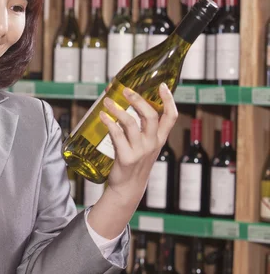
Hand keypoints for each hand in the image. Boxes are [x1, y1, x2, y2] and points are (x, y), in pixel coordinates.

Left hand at [100, 83, 177, 201]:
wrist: (128, 187)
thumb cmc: (135, 162)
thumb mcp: (145, 145)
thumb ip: (141, 128)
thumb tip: (126, 104)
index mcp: (159, 139)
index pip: (171, 117)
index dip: (168, 100)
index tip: (161, 85)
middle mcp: (152, 144)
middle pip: (151, 116)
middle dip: (138, 100)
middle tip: (125, 90)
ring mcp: (140, 151)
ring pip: (131, 123)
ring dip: (118, 109)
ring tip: (107, 101)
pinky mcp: (126, 158)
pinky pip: (117, 135)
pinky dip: (109, 123)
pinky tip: (102, 116)